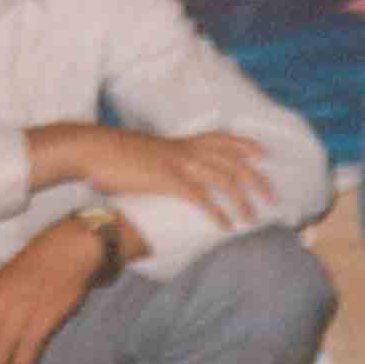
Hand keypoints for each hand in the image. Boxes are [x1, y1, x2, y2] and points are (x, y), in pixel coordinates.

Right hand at [82, 127, 272, 228]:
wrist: (92, 149)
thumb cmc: (112, 153)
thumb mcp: (143, 152)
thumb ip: (158, 160)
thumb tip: (159, 171)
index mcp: (179, 142)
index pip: (220, 138)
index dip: (244, 144)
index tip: (262, 153)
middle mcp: (184, 150)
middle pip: (232, 159)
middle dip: (255, 178)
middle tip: (271, 196)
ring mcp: (177, 164)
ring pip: (223, 178)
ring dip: (241, 199)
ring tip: (252, 217)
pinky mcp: (168, 180)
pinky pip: (201, 198)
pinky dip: (217, 212)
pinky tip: (225, 225)